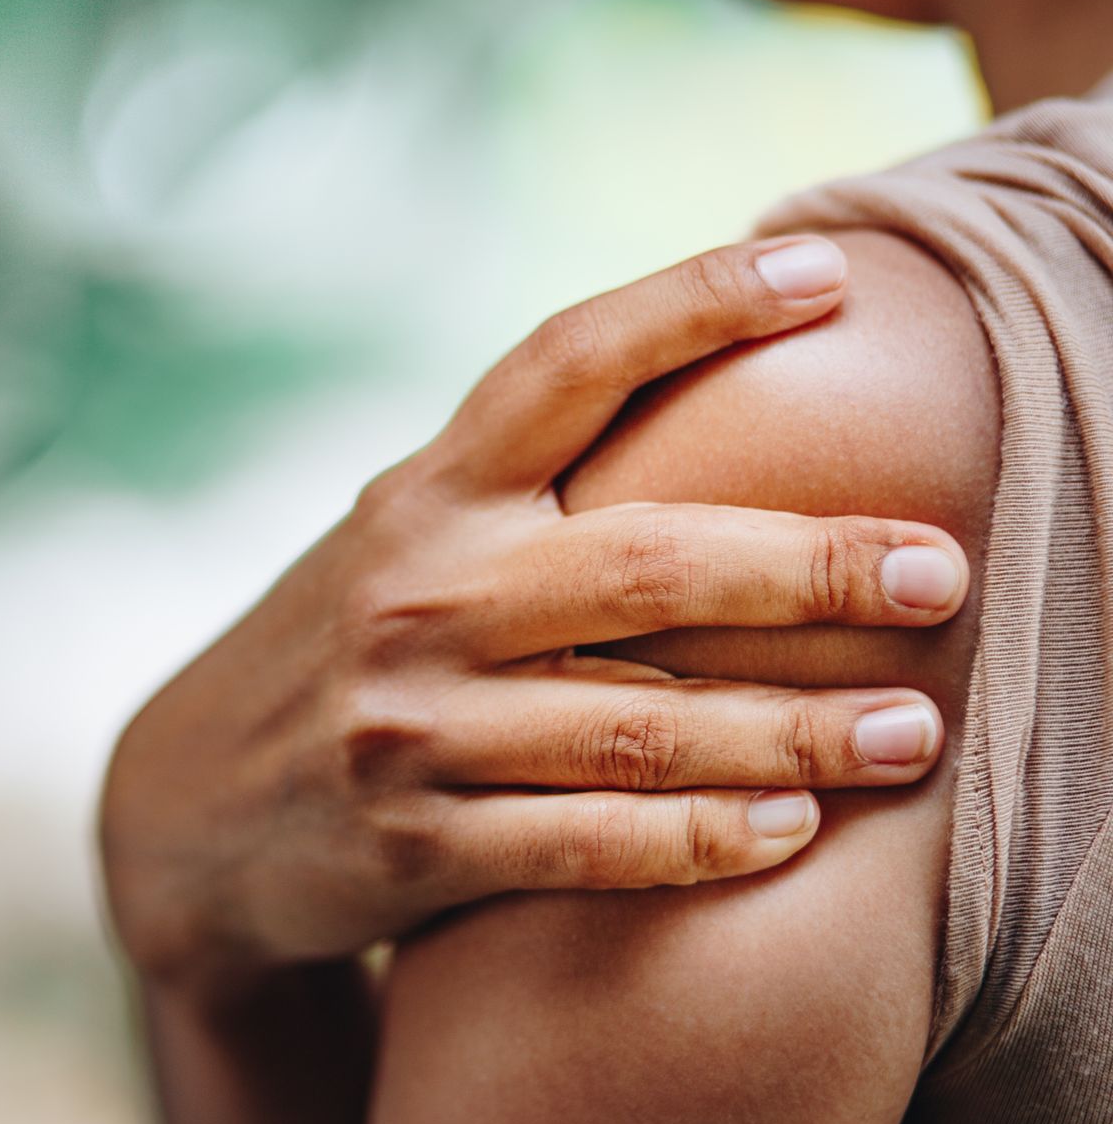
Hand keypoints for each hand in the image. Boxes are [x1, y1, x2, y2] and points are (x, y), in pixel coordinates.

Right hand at [99, 236, 968, 988]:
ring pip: (634, 725)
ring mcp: (408, 724)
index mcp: (426, 493)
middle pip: (642, 562)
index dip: (693, 305)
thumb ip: (523, 487)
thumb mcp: (403, 540)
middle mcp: (415, 593)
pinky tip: (788, 832)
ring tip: (907, 733)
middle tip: (936, 569)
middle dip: (805, 564)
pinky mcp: (411, 845)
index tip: (825, 279)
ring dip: (788, 732)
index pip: (564, 365)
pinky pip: (585, 843)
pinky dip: (697, 841)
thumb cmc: (345, 648)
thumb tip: (713, 381)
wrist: (187, 808)